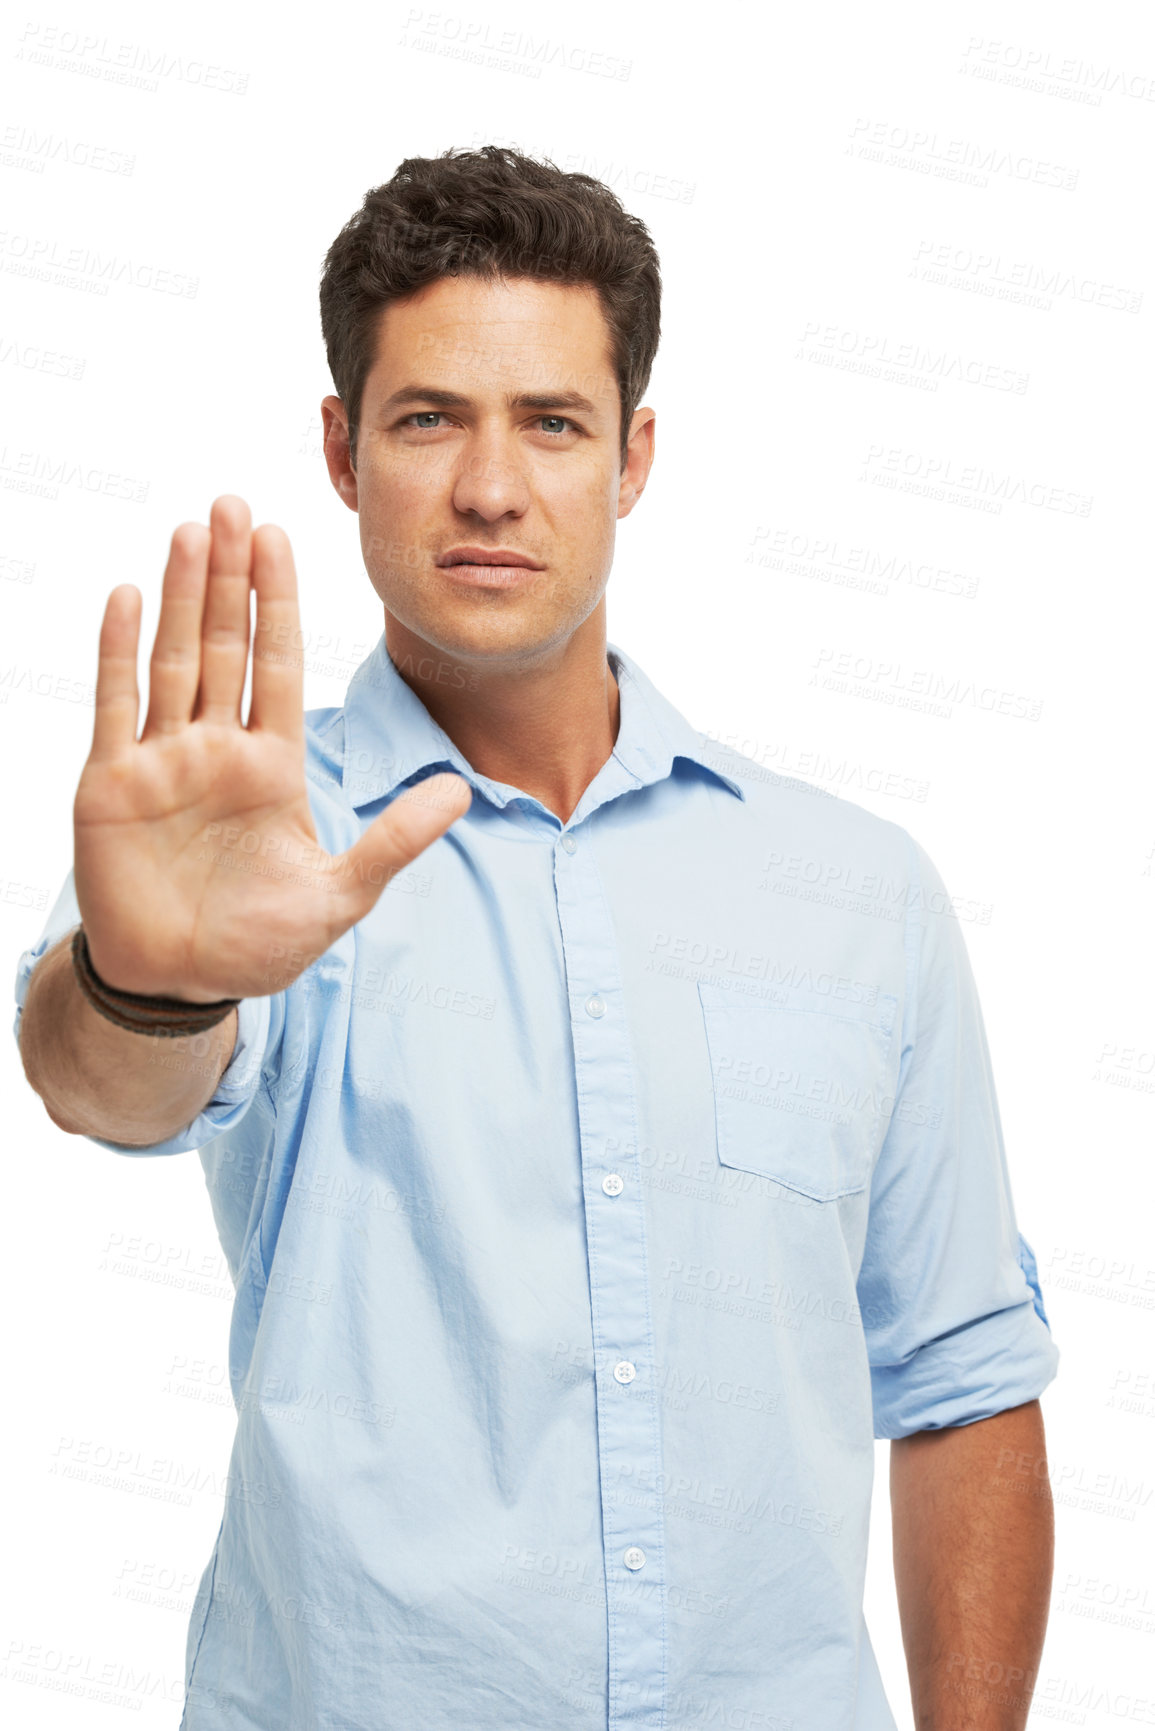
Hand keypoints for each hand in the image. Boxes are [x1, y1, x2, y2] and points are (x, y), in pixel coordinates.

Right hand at [73, 496, 471, 1002]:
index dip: (279, 602)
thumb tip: (461, 792)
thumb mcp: (339, 895)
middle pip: (225, 645)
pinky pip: (115, 705)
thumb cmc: (257, 944)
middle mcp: (217, 748)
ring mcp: (162, 760)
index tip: (280, 538)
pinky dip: (119, 652)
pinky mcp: (111, 783)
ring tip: (190, 531)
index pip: (280, 665)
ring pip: (173, 660)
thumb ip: (393, 841)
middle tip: (235, 506)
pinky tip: (128, 597)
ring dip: (180, 597)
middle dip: (230, 578)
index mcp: (272, 764)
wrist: (181, 984)